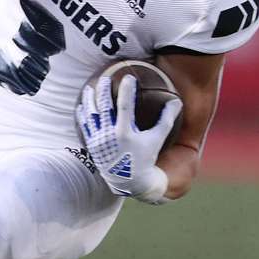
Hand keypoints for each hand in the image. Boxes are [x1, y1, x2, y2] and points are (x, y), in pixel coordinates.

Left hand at [76, 75, 180, 203]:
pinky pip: (84, 127)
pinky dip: (82, 116)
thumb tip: (177, 101)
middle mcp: (110, 136)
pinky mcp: (92, 146)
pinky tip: (81, 106)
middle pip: (103, 107)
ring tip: (89, 88)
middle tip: (105, 79)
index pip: (125, 105)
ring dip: (89, 100)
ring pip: (90, 116)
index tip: (128, 77)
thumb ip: (166, 119)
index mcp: (125, 133)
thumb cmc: (145, 158)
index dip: (127, 89)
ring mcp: (99, 141)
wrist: (130, 181)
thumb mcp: (157, 139)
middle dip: (104, 90)